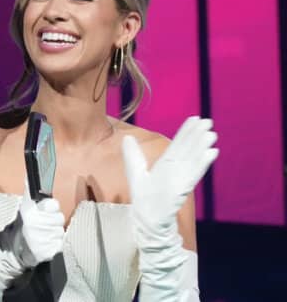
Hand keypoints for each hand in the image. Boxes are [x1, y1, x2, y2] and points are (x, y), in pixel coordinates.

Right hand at [11, 182, 64, 267]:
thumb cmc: (24, 224)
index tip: (46, 210)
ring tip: (45, 234)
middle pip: (59, 218)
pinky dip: (55, 244)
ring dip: (55, 233)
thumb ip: (30, 191)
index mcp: (30, 212)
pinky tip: (47, 243)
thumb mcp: (25, 206)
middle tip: (44, 224)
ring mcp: (43, 240)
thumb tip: (28, 175)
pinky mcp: (50, 252)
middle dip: (53, 220)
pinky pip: (61, 244)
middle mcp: (37, 225)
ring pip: (60, 231)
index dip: (51, 207)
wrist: (17, 249)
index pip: (53, 204)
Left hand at [122, 116, 217, 240]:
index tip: (195, 118)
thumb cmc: (143, 198)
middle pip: (188, 149)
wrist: (146, 220)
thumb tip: (128, 137)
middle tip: (208, 121)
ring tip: (211, 134)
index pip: (178, 144)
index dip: (186, 132)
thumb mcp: (134, 172)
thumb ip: (132, 155)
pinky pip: (193, 173)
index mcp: (166, 164)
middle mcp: (176, 170)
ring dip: (202, 146)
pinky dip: (202, 163)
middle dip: (197, 135)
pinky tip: (211, 153)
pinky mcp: (182, 188)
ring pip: (193, 159)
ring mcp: (180, 178)